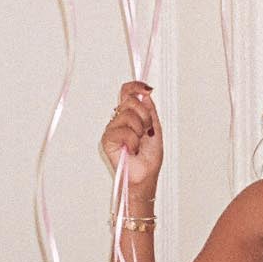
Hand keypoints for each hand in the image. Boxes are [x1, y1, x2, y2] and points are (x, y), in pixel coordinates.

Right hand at [101, 81, 162, 199]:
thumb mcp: (155, 127)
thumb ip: (149, 109)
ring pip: (127, 115)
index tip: (147, 89)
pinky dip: (132, 140)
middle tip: (146, 131)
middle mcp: (119, 119)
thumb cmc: (149, 157)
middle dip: (144, 115)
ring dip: (139, 130)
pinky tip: (132, 149)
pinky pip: (122, 130)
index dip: (135, 86)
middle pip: (129, 101)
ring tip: (139, 142)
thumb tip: (145, 92)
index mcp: (130, 114)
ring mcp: (112, 129)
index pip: (127, 92)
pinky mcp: (107, 140)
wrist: (145, 175)